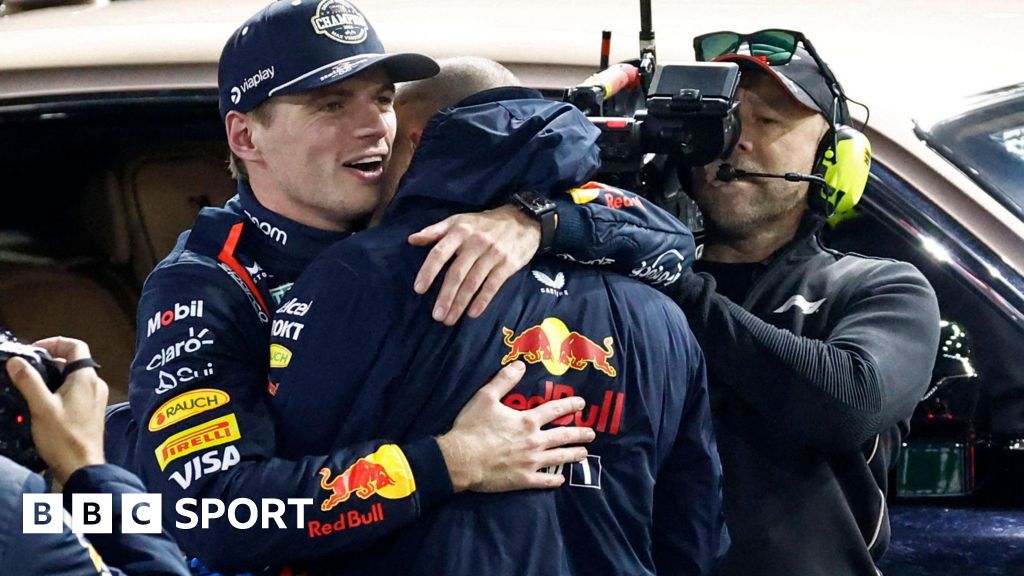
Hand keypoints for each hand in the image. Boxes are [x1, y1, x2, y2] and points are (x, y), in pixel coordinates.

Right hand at [6, 337, 106, 483]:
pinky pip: (76, 392)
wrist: (82, 467)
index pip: (76, 346)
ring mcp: (95, 398)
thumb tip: (16, 362)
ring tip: (31, 387)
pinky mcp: (92, 411)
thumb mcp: (41, 407)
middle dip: (49, 362)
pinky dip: (60, 391)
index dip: (54, 342)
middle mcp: (95, 385)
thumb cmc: (64, 439)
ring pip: (73, 378)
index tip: (34, 350)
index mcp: (86, 379)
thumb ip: (29, 381)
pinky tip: (43, 404)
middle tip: (27, 370)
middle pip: (73, 361)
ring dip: (53, 378)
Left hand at [409, 203, 540, 324]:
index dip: (428, 271)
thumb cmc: (484, 224)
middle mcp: (475, 242)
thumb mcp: (459, 220)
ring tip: (449, 320)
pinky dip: (482, 301)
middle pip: (456, 273)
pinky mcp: (508, 264)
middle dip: (445, 296)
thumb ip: (435, 231)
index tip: (418, 289)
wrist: (522, 220)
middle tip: (437, 316)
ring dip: (460, 303)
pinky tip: (472, 313)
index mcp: (459, 230)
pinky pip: (492, 285)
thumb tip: (411, 240)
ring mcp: (493, 253)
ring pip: (473, 282)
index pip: (440, 253)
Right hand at [436, 362, 594, 492]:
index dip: (569, 405)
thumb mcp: (486, 397)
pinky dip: (554, 480)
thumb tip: (520, 364)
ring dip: (573, 454)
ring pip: (558, 458)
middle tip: (592, 434)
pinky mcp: (523, 480)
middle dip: (579, 434)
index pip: (554, 410)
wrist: (461, 460)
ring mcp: (531, 462)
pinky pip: (544, 481)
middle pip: (563, 436)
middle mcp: (534, 441)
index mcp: (527, 421)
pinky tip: (561, 479)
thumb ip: (504, 380)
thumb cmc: (472, 428)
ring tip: (584, 453)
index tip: (581, 404)